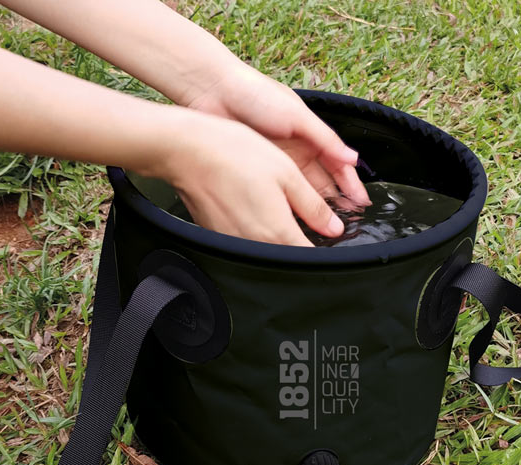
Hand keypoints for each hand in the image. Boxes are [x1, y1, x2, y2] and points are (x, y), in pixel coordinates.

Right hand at [144, 111, 346, 245]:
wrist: (186, 152)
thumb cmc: (237, 155)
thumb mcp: (286, 174)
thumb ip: (312, 206)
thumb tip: (334, 228)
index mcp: (279, 233)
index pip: (310, 256)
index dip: (323, 247)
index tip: (329, 234)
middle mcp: (257, 246)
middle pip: (289, 254)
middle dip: (301, 241)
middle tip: (306, 216)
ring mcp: (236, 244)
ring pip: (268, 249)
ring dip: (277, 236)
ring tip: (276, 206)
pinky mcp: (220, 237)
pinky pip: (247, 241)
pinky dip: (256, 230)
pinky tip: (253, 206)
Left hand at [186, 62, 370, 210]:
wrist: (214, 93)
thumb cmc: (256, 95)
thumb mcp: (297, 115)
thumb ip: (324, 138)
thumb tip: (353, 158)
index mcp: (310, 136)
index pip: (338, 165)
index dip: (350, 184)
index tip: (361, 203)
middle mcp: (297, 152)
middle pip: (322, 183)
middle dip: (336, 202)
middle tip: (346, 223)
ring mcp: (277, 164)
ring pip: (301, 192)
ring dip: (313, 209)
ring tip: (324, 229)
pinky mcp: (257, 172)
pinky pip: (277, 195)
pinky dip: (287, 208)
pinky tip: (293, 222)